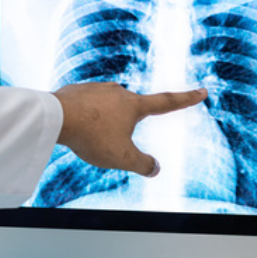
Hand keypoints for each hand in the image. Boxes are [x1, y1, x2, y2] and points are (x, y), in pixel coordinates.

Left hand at [53, 82, 207, 175]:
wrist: (55, 117)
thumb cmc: (91, 135)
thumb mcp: (123, 158)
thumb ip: (144, 165)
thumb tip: (156, 169)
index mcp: (134, 105)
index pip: (167, 102)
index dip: (187, 99)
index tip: (201, 92)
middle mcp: (117, 91)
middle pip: (132, 110)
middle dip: (127, 125)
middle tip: (113, 141)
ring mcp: (96, 88)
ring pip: (108, 108)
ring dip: (104, 123)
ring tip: (91, 137)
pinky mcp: (76, 91)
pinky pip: (86, 107)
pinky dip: (85, 119)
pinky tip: (76, 129)